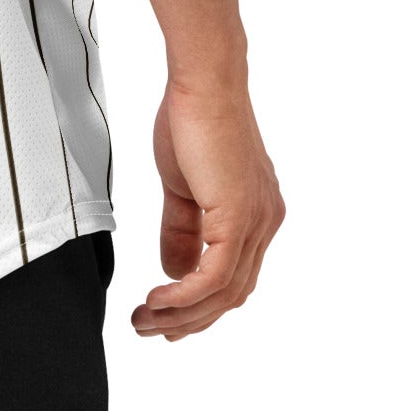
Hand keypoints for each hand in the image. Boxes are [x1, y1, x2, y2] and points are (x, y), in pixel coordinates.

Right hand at [132, 79, 283, 340]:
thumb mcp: (182, 185)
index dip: (201, 305)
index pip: (233, 276)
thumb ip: (181, 229)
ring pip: (224, 293)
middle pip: (231, 294)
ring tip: (145, 319)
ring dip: (182, 314)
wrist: (203, 82)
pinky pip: (215, 276)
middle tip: (151, 328)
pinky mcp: (239, 218)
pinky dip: (185, 296)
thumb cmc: (192, 117)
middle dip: (189, 320)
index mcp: (257, 213)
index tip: (167, 317)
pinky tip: (159, 299)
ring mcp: (257, 222)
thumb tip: (174, 271)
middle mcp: (265, 222)